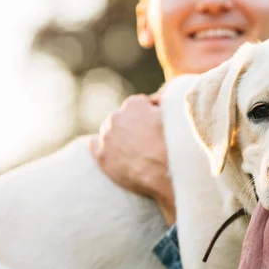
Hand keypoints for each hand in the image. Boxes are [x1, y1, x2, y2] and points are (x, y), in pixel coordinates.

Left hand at [89, 93, 175, 224]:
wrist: (166, 172)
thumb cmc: (174, 142)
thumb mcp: (174, 114)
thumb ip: (164, 100)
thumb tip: (158, 96)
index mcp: (135, 104)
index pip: (140, 104)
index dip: (150, 115)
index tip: (156, 124)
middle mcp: (117, 116)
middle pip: (123, 117)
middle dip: (133, 125)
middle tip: (147, 139)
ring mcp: (107, 137)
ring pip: (110, 131)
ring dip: (119, 137)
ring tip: (135, 150)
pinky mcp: (102, 156)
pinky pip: (94, 145)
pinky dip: (101, 147)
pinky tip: (113, 153)